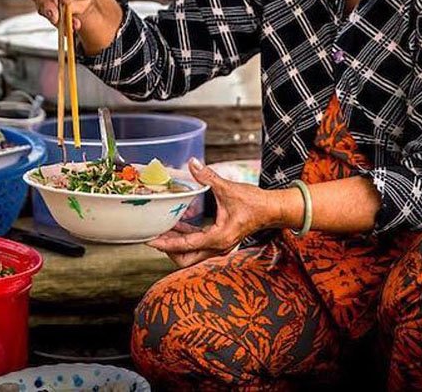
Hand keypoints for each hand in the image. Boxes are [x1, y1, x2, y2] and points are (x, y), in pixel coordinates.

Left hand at [148, 158, 273, 267]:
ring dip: (176, 243)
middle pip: (185, 259)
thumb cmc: (254, 203)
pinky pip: (197, 243)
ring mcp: (218, 245)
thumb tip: (193, 163)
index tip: (150, 240)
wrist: (272, 210)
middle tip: (154, 236)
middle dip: (168, 250)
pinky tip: (176, 223)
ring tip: (160, 228)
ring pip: (191, 253)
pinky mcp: (219, 239)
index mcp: (218, 238)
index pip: (185, 246)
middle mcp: (217, 246)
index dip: (165, 243)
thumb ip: (208, 177)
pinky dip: (185, 236)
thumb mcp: (228, 188)